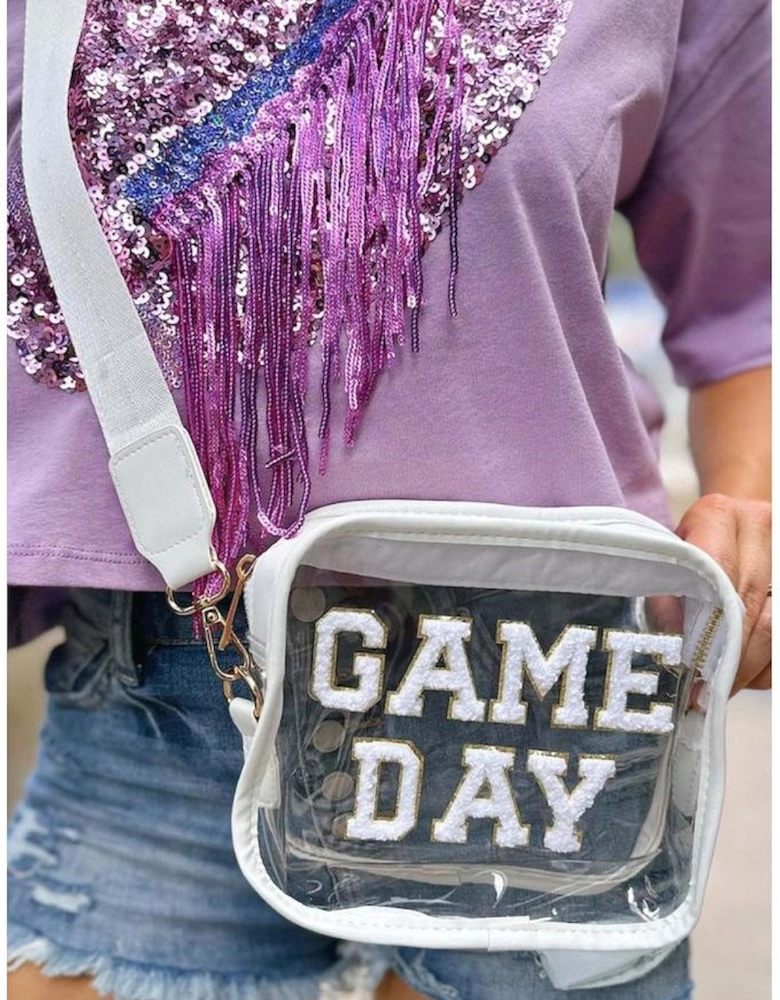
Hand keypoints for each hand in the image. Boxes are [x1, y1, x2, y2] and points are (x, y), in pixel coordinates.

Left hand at [677, 493, 770, 693]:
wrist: (737, 522)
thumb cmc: (695, 547)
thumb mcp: (672, 560)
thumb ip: (667, 594)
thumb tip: (672, 641)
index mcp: (718, 515)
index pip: (716, 574)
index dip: (705, 626)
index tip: (690, 667)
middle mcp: (761, 526)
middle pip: (750, 607)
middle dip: (727, 659)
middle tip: (704, 694)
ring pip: (776, 628)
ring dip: (750, 668)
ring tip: (724, 689)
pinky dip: (767, 665)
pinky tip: (747, 673)